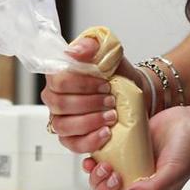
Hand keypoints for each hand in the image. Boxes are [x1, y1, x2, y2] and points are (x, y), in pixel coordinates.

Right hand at [41, 37, 142, 152]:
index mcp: (59, 75)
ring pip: (63, 126)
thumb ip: (91, 45)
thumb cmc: (116, 72)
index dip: (82, 84)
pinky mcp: (71, 137)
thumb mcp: (108, 51)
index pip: (58, 81)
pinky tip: (105, 133)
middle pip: (60, 104)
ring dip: (90, 122)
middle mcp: (55, 98)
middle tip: (111, 100)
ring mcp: (61, 119)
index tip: (105, 84)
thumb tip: (74, 52)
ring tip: (111, 117)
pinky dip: (90, 141)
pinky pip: (72, 144)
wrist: (134, 91)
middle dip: (89, 103)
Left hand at [84, 105, 189, 189]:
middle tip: (115, 177)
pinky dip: (91, 165)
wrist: (189, 124)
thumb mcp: (173, 174)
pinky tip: (93, 159)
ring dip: (96, 180)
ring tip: (106, 165)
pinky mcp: (119, 156)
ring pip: (99, 186)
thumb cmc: (188, 152)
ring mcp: (126, 174)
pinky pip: (98, 166)